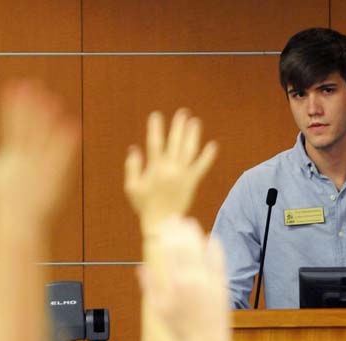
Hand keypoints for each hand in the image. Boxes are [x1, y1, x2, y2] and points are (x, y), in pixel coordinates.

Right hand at [0, 80, 79, 223]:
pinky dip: (68, 142)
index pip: (10, 125)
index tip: (15, 85)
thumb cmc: (2, 201)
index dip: (12, 105)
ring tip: (55, 99)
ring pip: (46, 139)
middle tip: (36, 84)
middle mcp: (25, 160)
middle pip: (28, 128)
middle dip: (30, 106)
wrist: (19, 224)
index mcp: (9, 157)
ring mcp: (41, 168)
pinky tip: (74, 125)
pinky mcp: (56, 177)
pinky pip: (63, 157)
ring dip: (50, 119)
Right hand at [124, 109, 216, 233]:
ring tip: (195, 122)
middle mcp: (170, 169)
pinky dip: (207, 156)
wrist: (163, 222)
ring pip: (189, 151)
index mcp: (155, 169)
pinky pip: (201, 167)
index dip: (156, 129)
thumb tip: (135, 149)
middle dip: (178, 127)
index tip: (156, 116)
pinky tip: (213, 145)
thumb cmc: (144, 206)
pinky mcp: (192, 182)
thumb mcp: (132, 187)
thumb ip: (133, 167)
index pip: (155, 144)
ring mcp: (183, 175)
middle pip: (175, 143)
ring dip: (193, 136)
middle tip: (183, 113)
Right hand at [138, 217, 229, 340]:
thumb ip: (150, 287)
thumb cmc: (181, 330)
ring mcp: (209, 281)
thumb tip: (141, 268)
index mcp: (176, 284)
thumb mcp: (159, 310)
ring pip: (202, 251)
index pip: (171, 251)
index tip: (165, 223)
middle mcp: (193, 279)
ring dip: (196, 235)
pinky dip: (215, 248)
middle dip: (180, 229)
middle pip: (186, 246)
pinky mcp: (222, 285)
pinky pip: (219, 261)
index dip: (168, 234)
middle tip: (176, 217)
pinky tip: (212, 238)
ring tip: (191, 222)